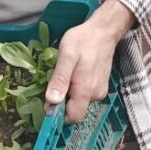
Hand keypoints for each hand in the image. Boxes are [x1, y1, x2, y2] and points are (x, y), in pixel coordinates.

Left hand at [44, 0, 133, 123]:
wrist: (102, 31)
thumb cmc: (82, 41)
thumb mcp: (66, 57)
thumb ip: (60, 80)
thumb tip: (52, 102)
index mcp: (85, 91)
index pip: (72, 118)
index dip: (58, 115)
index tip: (47, 102)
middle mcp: (95, 96)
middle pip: (75, 110)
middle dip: (62, 102)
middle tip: (54, 82)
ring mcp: (99, 91)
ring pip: (79, 102)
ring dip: (68, 94)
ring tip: (65, 73)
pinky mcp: (100, 86)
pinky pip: (85, 95)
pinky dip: (76, 89)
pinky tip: (73, 73)